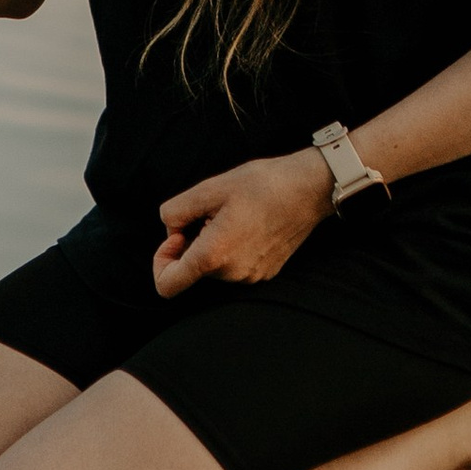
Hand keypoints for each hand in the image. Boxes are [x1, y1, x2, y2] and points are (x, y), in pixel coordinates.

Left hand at [153, 148, 331, 296]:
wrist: (308, 189)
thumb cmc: (262, 184)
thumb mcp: (210, 188)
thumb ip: (177, 211)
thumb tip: (169, 228)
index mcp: (214, 255)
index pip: (167, 285)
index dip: (161, 260)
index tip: (175, 235)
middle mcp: (232, 274)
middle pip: (193, 268)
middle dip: (192, 241)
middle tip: (210, 210)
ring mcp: (250, 276)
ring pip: (214, 265)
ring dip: (212, 242)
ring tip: (232, 213)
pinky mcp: (264, 272)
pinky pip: (234, 264)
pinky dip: (231, 246)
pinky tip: (247, 221)